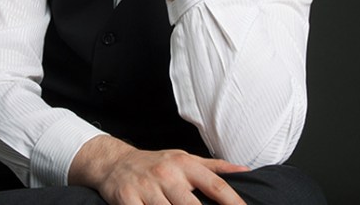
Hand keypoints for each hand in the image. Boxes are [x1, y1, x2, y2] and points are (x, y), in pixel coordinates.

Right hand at [70, 135, 248, 204]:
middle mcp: (167, 175)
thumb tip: (245, 170)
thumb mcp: (185, 159)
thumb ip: (215, 167)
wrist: (115, 162)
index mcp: (185, 165)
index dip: (234, 202)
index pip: (216, 185)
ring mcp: (146, 188)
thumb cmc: (157, 163)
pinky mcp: (127, 199)